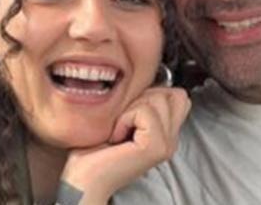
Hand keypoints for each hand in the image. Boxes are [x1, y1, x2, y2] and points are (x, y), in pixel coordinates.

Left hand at [59, 87, 190, 204]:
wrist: (83, 180)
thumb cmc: (93, 153)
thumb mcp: (122, 118)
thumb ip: (140, 103)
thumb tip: (147, 80)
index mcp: (165, 133)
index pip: (178, 96)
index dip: (153, 93)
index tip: (129, 112)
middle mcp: (170, 140)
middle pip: (173, 93)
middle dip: (144, 97)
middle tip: (124, 121)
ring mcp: (166, 144)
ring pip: (159, 99)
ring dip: (131, 109)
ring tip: (120, 130)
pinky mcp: (156, 146)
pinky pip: (145, 111)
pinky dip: (125, 119)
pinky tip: (117, 136)